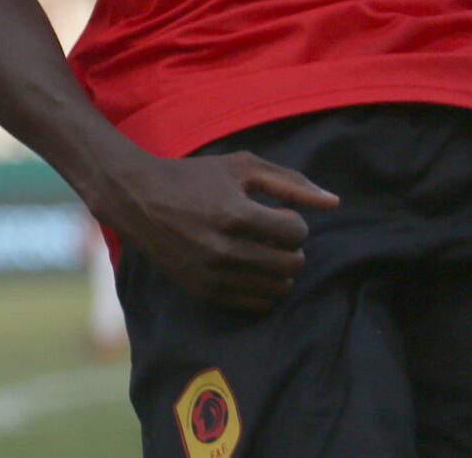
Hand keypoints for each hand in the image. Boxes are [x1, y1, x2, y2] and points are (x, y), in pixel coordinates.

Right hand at [97, 152, 339, 311]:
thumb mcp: (240, 166)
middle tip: (271, 234)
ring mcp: (213, 274)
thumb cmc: (193, 177)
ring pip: (278, 287)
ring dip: (279, 269)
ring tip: (261, 251)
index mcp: (235, 214)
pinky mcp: (204, 290)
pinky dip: (262, 288)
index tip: (276, 214)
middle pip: (292, 263)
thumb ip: (290, 182)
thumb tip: (335, 203)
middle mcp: (225, 249)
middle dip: (289, 247)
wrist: (136, 198)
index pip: (297, 233)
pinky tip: (249, 268)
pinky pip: (256, 303)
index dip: (294, 221)